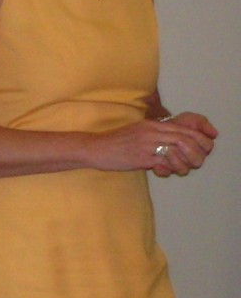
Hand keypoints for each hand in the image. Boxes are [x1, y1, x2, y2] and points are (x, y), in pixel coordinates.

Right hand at [95, 113, 215, 177]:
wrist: (95, 148)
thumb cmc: (115, 142)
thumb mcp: (137, 131)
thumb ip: (155, 134)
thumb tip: (172, 141)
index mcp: (152, 125)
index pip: (183, 129)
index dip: (197, 139)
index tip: (203, 148)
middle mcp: (151, 132)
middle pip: (184, 139)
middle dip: (196, 152)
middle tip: (198, 162)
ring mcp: (146, 145)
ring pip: (176, 152)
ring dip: (185, 163)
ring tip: (184, 169)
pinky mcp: (140, 158)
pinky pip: (163, 163)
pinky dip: (170, 169)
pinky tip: (167, 172)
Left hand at [150, 112, 217, 178]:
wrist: (158, 129)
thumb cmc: (177, 125)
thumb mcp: (190, 119)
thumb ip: (202, 123)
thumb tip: (214, 134)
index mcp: (201, 148)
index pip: (207, 147)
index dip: (201, 140)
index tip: (192, 132)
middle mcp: (192, 159)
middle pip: (197, 161)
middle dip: (189, 151)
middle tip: (179, 142)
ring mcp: (179, 165)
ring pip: (183, 170)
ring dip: (176, 161)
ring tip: (167, 150)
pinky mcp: (165, 169)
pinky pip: (166, 173)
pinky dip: (162, 169)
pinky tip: (156, 164)